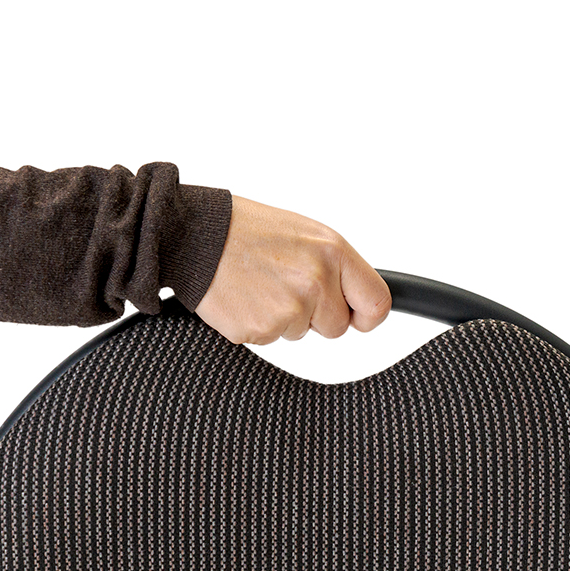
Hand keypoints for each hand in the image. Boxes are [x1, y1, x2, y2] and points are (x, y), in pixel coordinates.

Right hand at [194, 195, 391, 344]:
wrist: (193, 236)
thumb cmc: (245, 230)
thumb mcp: (303, 233)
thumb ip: (334, 266)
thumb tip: (354, 299)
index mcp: (332, 253)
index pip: (376, 302)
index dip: (366, 316)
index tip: (356, 318)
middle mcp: (316, 282)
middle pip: (336, 327)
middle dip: (315, 316)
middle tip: (284, 287)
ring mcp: (289, 310)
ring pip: (300, 334)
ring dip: (283, 318)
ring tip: (259, 285)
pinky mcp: (261, 330)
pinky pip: (270, 340)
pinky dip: (257, 324)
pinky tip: (244, 297)